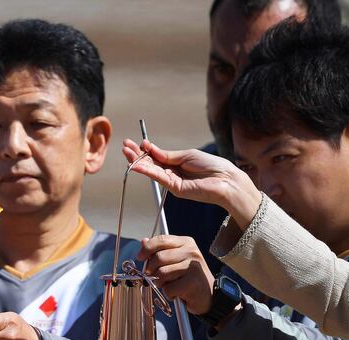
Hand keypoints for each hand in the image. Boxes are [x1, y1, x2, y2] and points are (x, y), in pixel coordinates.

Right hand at [122, 139, 261, 230]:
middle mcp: (172, 171)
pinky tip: (137, 165)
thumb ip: (167, 154)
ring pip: (151, 170)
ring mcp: (172, 180)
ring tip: (126, 152)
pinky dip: (146, 171)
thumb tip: (150, 148)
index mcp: (176, 162)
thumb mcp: (187, 154)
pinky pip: (157, 177)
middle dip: (137, 154)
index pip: (156, 155)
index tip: (135, 142)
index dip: (145, 149)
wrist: (224, 180)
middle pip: (150, 162)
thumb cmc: (210, 165)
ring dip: (137, 161)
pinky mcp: (174, 188)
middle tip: (124, 146)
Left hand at [138, 235, 214, 314]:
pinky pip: (168, 288)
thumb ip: (160, 250)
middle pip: (158, 257)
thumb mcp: (174, 260)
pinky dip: (169, 294)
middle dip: (152, 269)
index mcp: (186, 243)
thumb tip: (143, 241)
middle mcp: (192, 252)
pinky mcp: (193, 282)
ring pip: (162, 273)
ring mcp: (194, 267)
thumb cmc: (187, 277)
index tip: (140, 257)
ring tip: (170, 284)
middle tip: (156, 277)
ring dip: (161, 283)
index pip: (161, 239)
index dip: (147, 248)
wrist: (208, 295)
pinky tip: (178, 293)